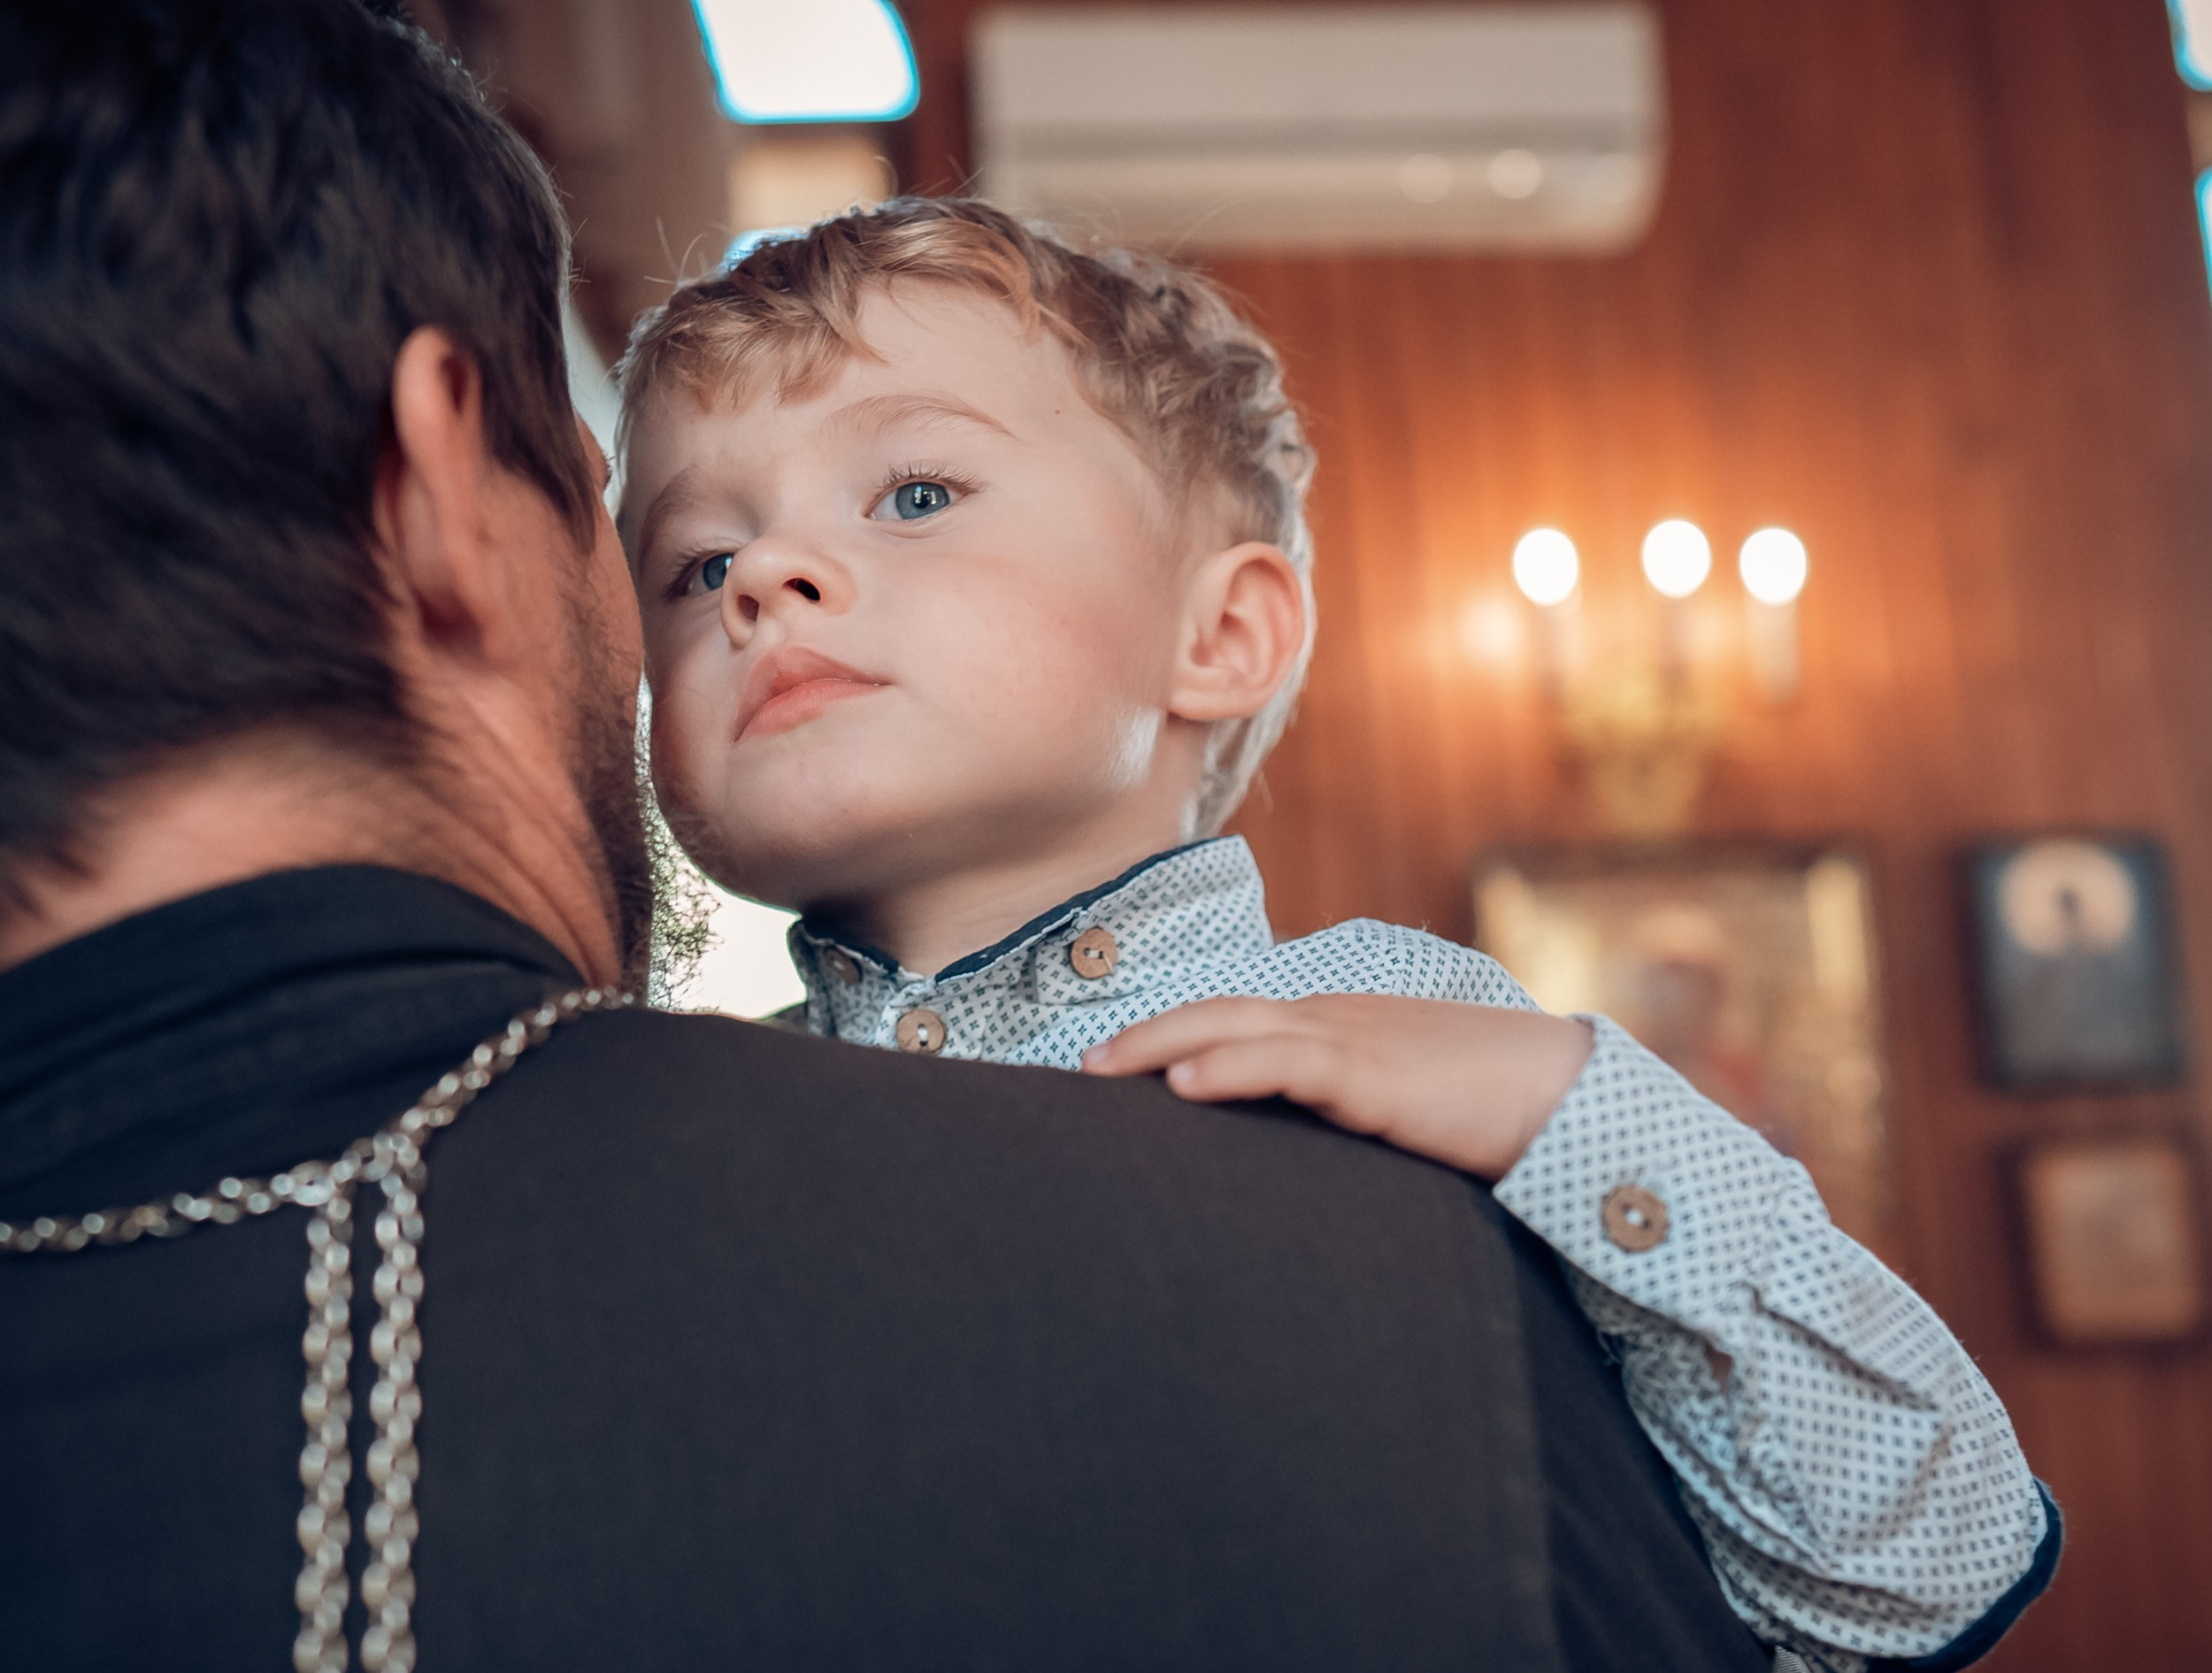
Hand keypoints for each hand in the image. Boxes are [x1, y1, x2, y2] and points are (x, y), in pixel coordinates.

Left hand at [1080, 995, 1594, 1179]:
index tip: (1114, 1066)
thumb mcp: (1395, 1113)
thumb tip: (1295, 1174)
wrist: (1567, 1095)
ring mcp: (1352, 1040)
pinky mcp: (1376, 1074)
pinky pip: (1290, 1062)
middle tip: (1082, 1070)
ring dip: (1161, 1043)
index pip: (1234, 1020)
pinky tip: (1184, 1085)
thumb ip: (1341, 1124)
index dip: (1169, 1035)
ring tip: (1102, 1071)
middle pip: (1216, 1013)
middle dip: (1144, 1036)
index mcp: (1335, 1029)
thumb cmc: (1487, 1111)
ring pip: (1236, 1026)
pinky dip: (1230, 1066)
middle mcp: (1333, 1021)